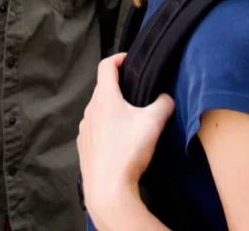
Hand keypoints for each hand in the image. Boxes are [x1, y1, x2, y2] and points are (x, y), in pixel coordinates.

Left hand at [77, 53, 174, 224]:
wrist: (108, 189)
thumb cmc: (128, 151)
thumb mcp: (153, 122)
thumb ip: (163, 103)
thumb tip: (165, 98)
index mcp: (104, 98)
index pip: (106, 66)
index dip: (118, 58)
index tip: (130, 60)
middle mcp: (90, 111)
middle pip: (103, 89)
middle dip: (119, 88)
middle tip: (138, 93)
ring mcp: (84, 130)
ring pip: (99, 111)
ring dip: (113, 110)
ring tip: (131, 120)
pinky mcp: (83, 147)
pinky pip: (95, 129)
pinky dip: (107, 128)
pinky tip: (120, 142)